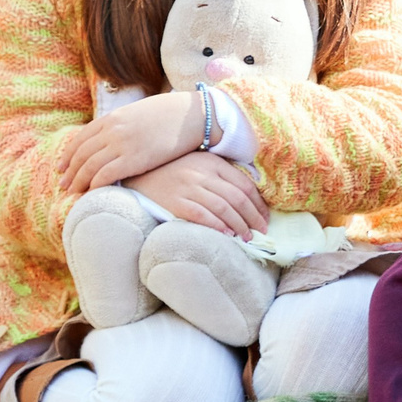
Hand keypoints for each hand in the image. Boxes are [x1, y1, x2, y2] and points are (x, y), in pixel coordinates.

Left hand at [60, 91, 204, 197]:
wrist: (194, 115)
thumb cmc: (171, 113)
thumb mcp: (139, 112)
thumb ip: (122, 122)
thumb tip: (113, 135)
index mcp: (112, 117)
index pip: (81, 138)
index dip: (68, 154)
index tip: (62, 166)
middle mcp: (112, 130)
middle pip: (81, 154)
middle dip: (70, 171)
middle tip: (63, 184)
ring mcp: (122, 145)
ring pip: (89, 166)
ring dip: (78, 181)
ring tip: (73, 192)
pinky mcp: (134, 159)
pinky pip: (106, 175)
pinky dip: (95, 185)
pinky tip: (92, 193)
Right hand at [118, 152, 270, 237]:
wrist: (136, 172)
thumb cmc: (172, 171)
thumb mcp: (199, 165)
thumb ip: (220, 176)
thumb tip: (247, 198)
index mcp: (213, 163)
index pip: (244, 184)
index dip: (258, 204)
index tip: (265, 218)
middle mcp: (203, 174)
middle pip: (237, 198)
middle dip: (253, 217)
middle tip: (262, 232)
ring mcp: (188, 187)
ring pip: (223, 208)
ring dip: (239, 225)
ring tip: (247, 238)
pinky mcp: (174, 201)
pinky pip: (202, 214)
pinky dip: (217, 225)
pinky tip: (226, 235)